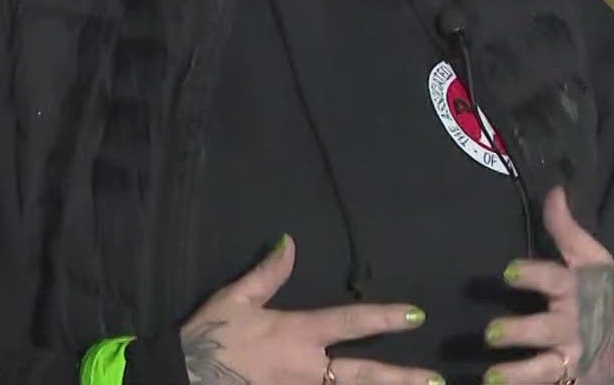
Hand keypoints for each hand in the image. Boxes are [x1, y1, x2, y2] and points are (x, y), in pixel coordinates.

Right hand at [178, 235, 444, 384]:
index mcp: (297, 334)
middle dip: (401, 379)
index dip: (385, 316)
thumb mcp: (235, 299)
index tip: (416, 315)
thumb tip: (290, 242)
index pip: (351, 321)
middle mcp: (306, 370)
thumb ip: (267, 273)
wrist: (178, 379)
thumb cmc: (208, 338)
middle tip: (434, 382)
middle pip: (362, 375)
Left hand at [484, 187, 613, 384]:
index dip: (532, 276)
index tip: (508, 272)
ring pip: (543, 369)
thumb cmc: (603, 291)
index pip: (554, 280)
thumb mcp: (592, 258)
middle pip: (545, 329)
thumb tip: (553, 190)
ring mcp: (571, 359)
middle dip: (519, 331)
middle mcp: (573, 327)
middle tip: (490, 332)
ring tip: (490, 377)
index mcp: (577, 291)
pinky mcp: (569, 380)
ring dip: (517, 374)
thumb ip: (567, 230)